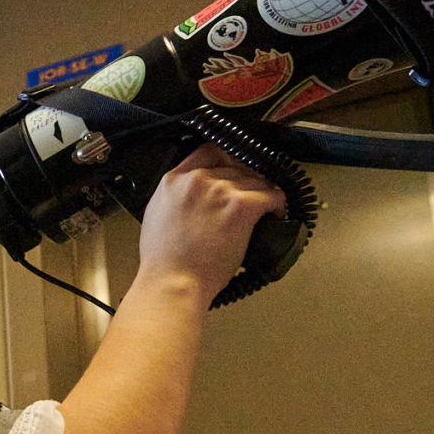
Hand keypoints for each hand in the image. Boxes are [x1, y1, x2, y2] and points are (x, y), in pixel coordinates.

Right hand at [136, 145, 288, 306]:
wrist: (174, 281)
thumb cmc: (164, 260)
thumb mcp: (156, 216)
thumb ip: (175, 195)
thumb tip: (191, 193)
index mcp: (173, 180)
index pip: (209, 151)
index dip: (227, 160)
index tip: (235, 170)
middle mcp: (197, 179)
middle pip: (236, 167)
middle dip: (246, 183)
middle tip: (251, 199)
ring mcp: (220, 191)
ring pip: (257, 180)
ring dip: (263, 195)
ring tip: (264, 210)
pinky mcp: (241, 206)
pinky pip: (272, 195)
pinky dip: (277, 205)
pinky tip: (274, 214)